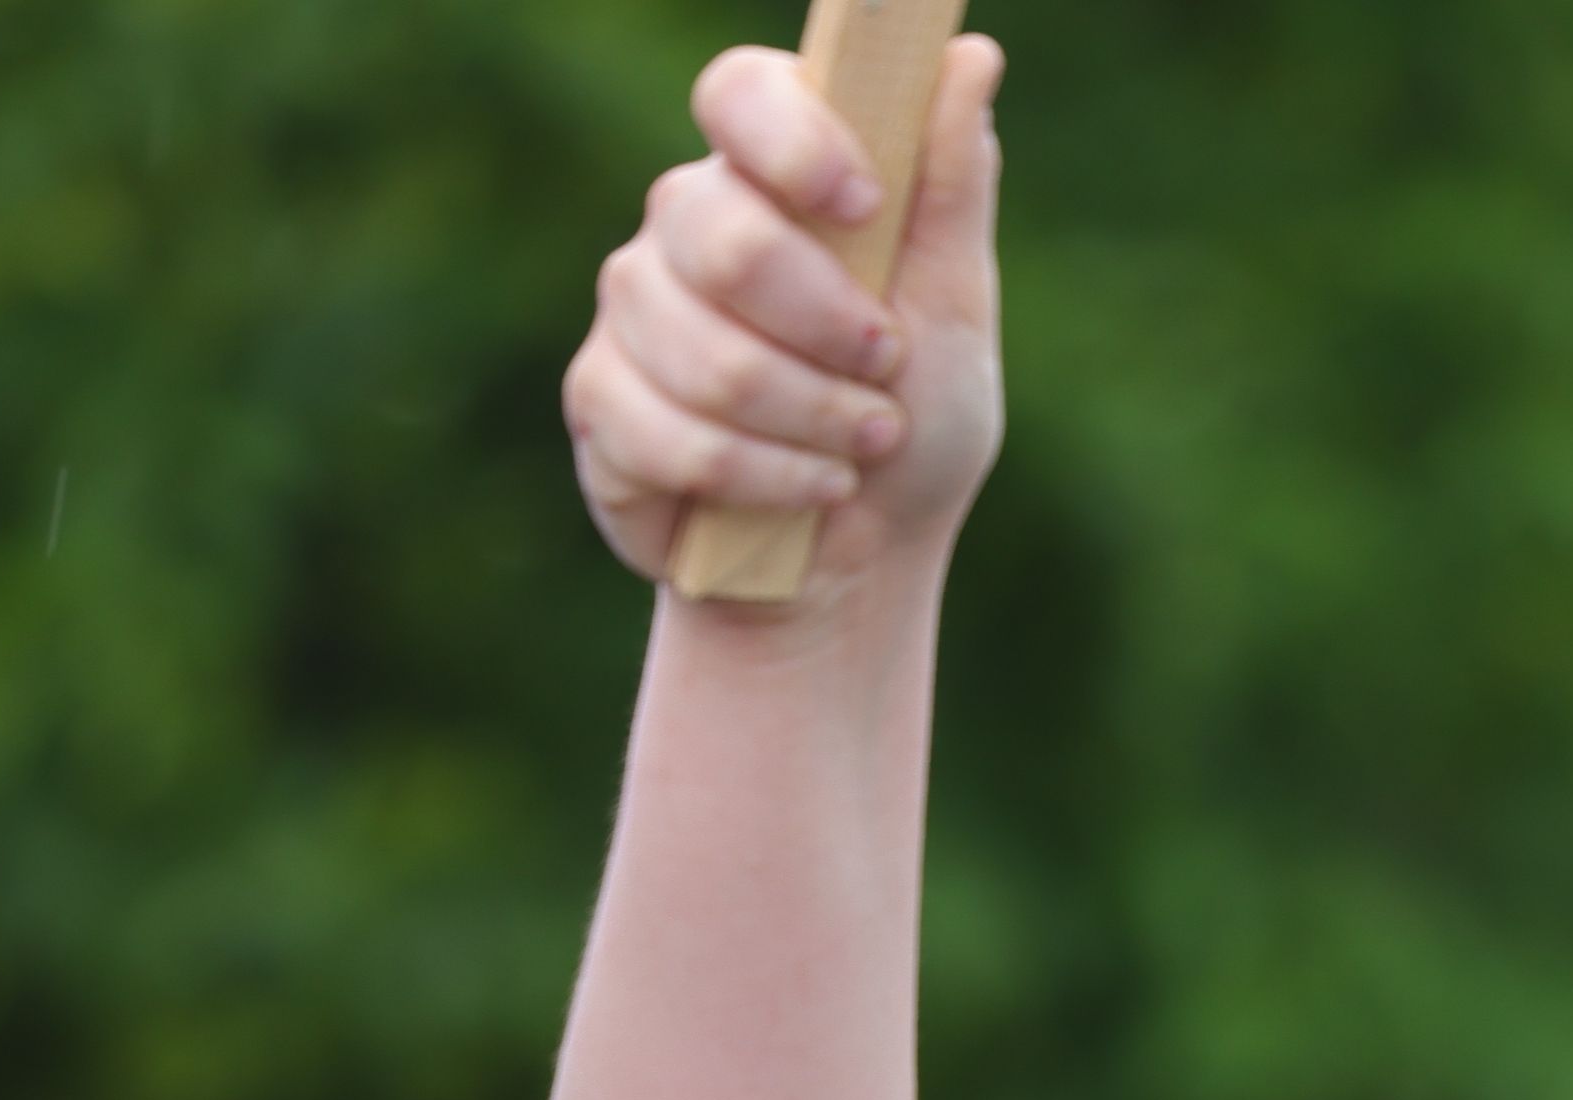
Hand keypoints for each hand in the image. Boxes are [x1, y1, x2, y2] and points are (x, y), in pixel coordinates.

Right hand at [564, 34, 1007, 592]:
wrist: (862, 567)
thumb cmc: (911, 428)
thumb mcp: (952, 313)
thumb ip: (951, 188)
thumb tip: (971, 58)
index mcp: (770, 177)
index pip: (740, 94)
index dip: (795, 142)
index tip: (864, 206)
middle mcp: (686, 224)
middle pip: (724, 236)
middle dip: (829, 328)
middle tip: (885, 374)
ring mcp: (632, 312)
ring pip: (705, 354)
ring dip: (809, 420)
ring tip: (858, 454)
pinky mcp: (601, 406)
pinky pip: (666, 434)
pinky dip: (760, 478)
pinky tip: (804, 493)